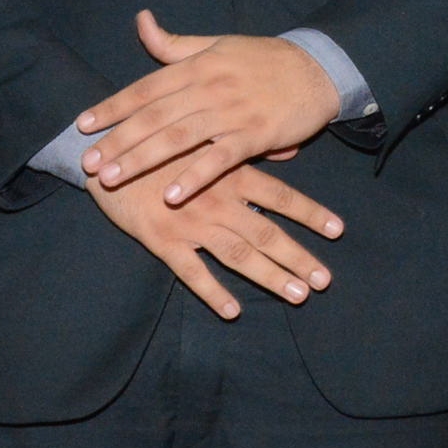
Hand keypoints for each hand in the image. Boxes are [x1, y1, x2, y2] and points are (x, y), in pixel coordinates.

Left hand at [78, 10, 341, 199]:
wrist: (319, 69)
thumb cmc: (264, 59)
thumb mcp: (217, 43)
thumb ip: (175, 43)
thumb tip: (140, 21)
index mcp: (197, 66)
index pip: (145, 88)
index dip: (112, 107)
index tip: (82, 125)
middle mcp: (209, 88)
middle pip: (153, 117)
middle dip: (117, 141)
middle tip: (88, 163)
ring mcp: (232, 113)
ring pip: (178, 138)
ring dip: (142, 160)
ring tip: (112, 178)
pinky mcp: (256, 136)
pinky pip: (219, 160)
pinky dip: (194, 177)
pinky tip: (171, 195)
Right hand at [86, 158, 344, 320]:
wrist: (108, 152)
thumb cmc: (162, 144)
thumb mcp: (207, 137)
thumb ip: (250, 147)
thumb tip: (293, 149)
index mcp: (232, 174)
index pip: (281, 197)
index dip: (311, 213)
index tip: (338, 230)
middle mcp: (218, 201)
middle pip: (267, 233)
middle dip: (298, 258)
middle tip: (324, 281)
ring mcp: (191, 223)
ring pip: (238, 255)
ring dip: (270, 276)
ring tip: (298, 295)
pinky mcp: (161, 241)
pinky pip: (191, 271)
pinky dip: (212, 291)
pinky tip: (233, 310)